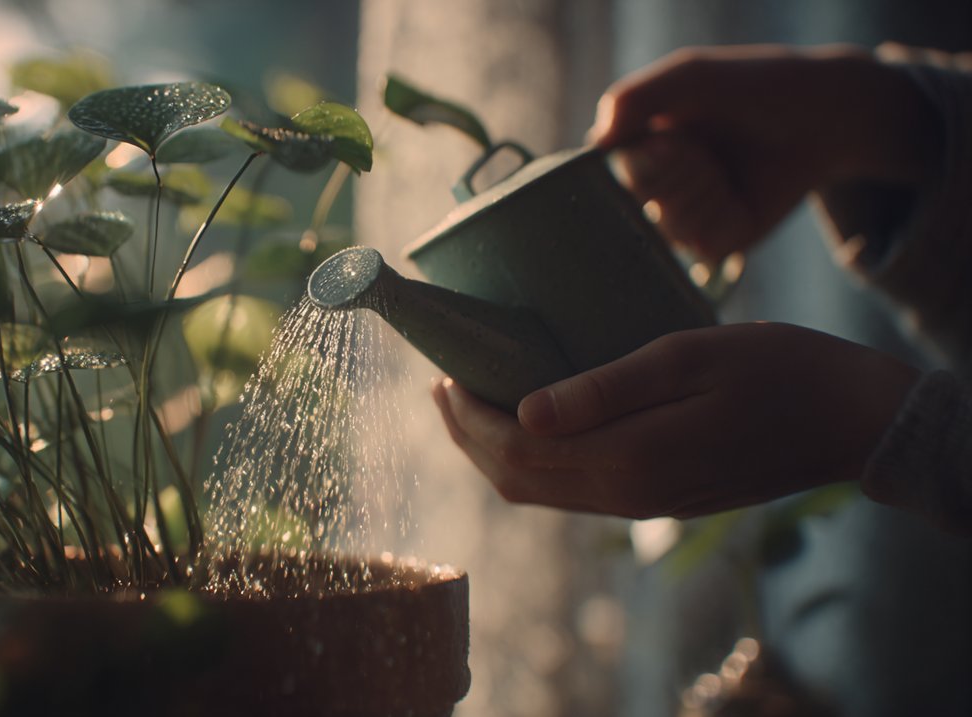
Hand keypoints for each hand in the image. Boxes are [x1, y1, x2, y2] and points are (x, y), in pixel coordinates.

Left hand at [432, 323, 918, 518]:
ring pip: (542, 492)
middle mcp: (626, 494)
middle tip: (442, 384)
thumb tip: (523, 410)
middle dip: (467, 436)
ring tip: (470, 403)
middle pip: (516, 478)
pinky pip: (573, 492)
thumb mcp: (689, 358)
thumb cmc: (777, 370)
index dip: (468, 416)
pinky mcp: (658, 498)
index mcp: (628, 458)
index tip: (443, 372)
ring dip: (496, 452)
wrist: (850, 421)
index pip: (516, 448)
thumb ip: (604, 388)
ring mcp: (643, 503)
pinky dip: (534, 463)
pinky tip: (531, 426)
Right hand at [591, 45, 939, 260]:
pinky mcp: (715, 242)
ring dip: (703, 190)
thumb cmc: (754, 88)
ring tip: (726, 168)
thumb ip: (633, 97)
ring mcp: (683, 215)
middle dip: (677, 169)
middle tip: (707, 148)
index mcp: (636, 143)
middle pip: (636, 198)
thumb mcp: (691, 75)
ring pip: (667, 223)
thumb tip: (594, 144)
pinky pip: (700, 246)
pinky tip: (740, 196)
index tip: (670, 139)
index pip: (606, 169)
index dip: (641, 158)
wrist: (825, 116)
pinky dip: (722, 216)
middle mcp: (653, 183)